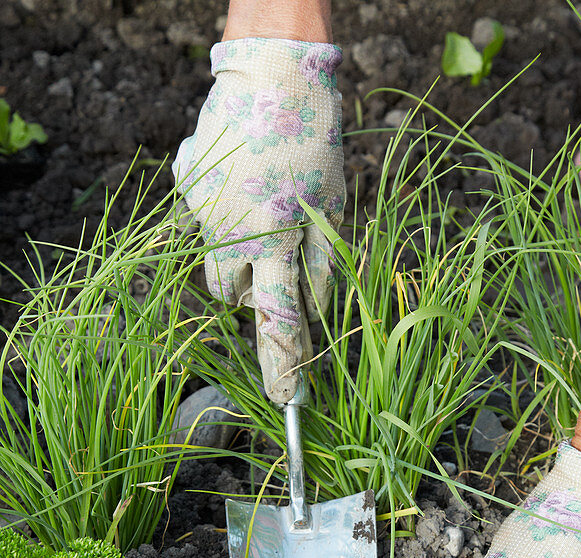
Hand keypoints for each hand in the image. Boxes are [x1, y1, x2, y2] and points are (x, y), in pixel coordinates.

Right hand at [173, 38, 344, 402]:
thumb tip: (313, 315)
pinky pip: (202, 219)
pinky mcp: (185, 189)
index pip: (279, 320)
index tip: (285, 400)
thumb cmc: (312, 142)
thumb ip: (323, 267)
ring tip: (257, 208)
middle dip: (249, 286)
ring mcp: (202, 213)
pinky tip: (240, 178)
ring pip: (214, 260)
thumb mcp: (333, 207)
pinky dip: (221, 210)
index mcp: (276, 242)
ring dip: (235, 252)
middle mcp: (233, 234)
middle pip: (230, 296)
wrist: (270, 72)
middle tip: (272, 248)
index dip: (282, 364)